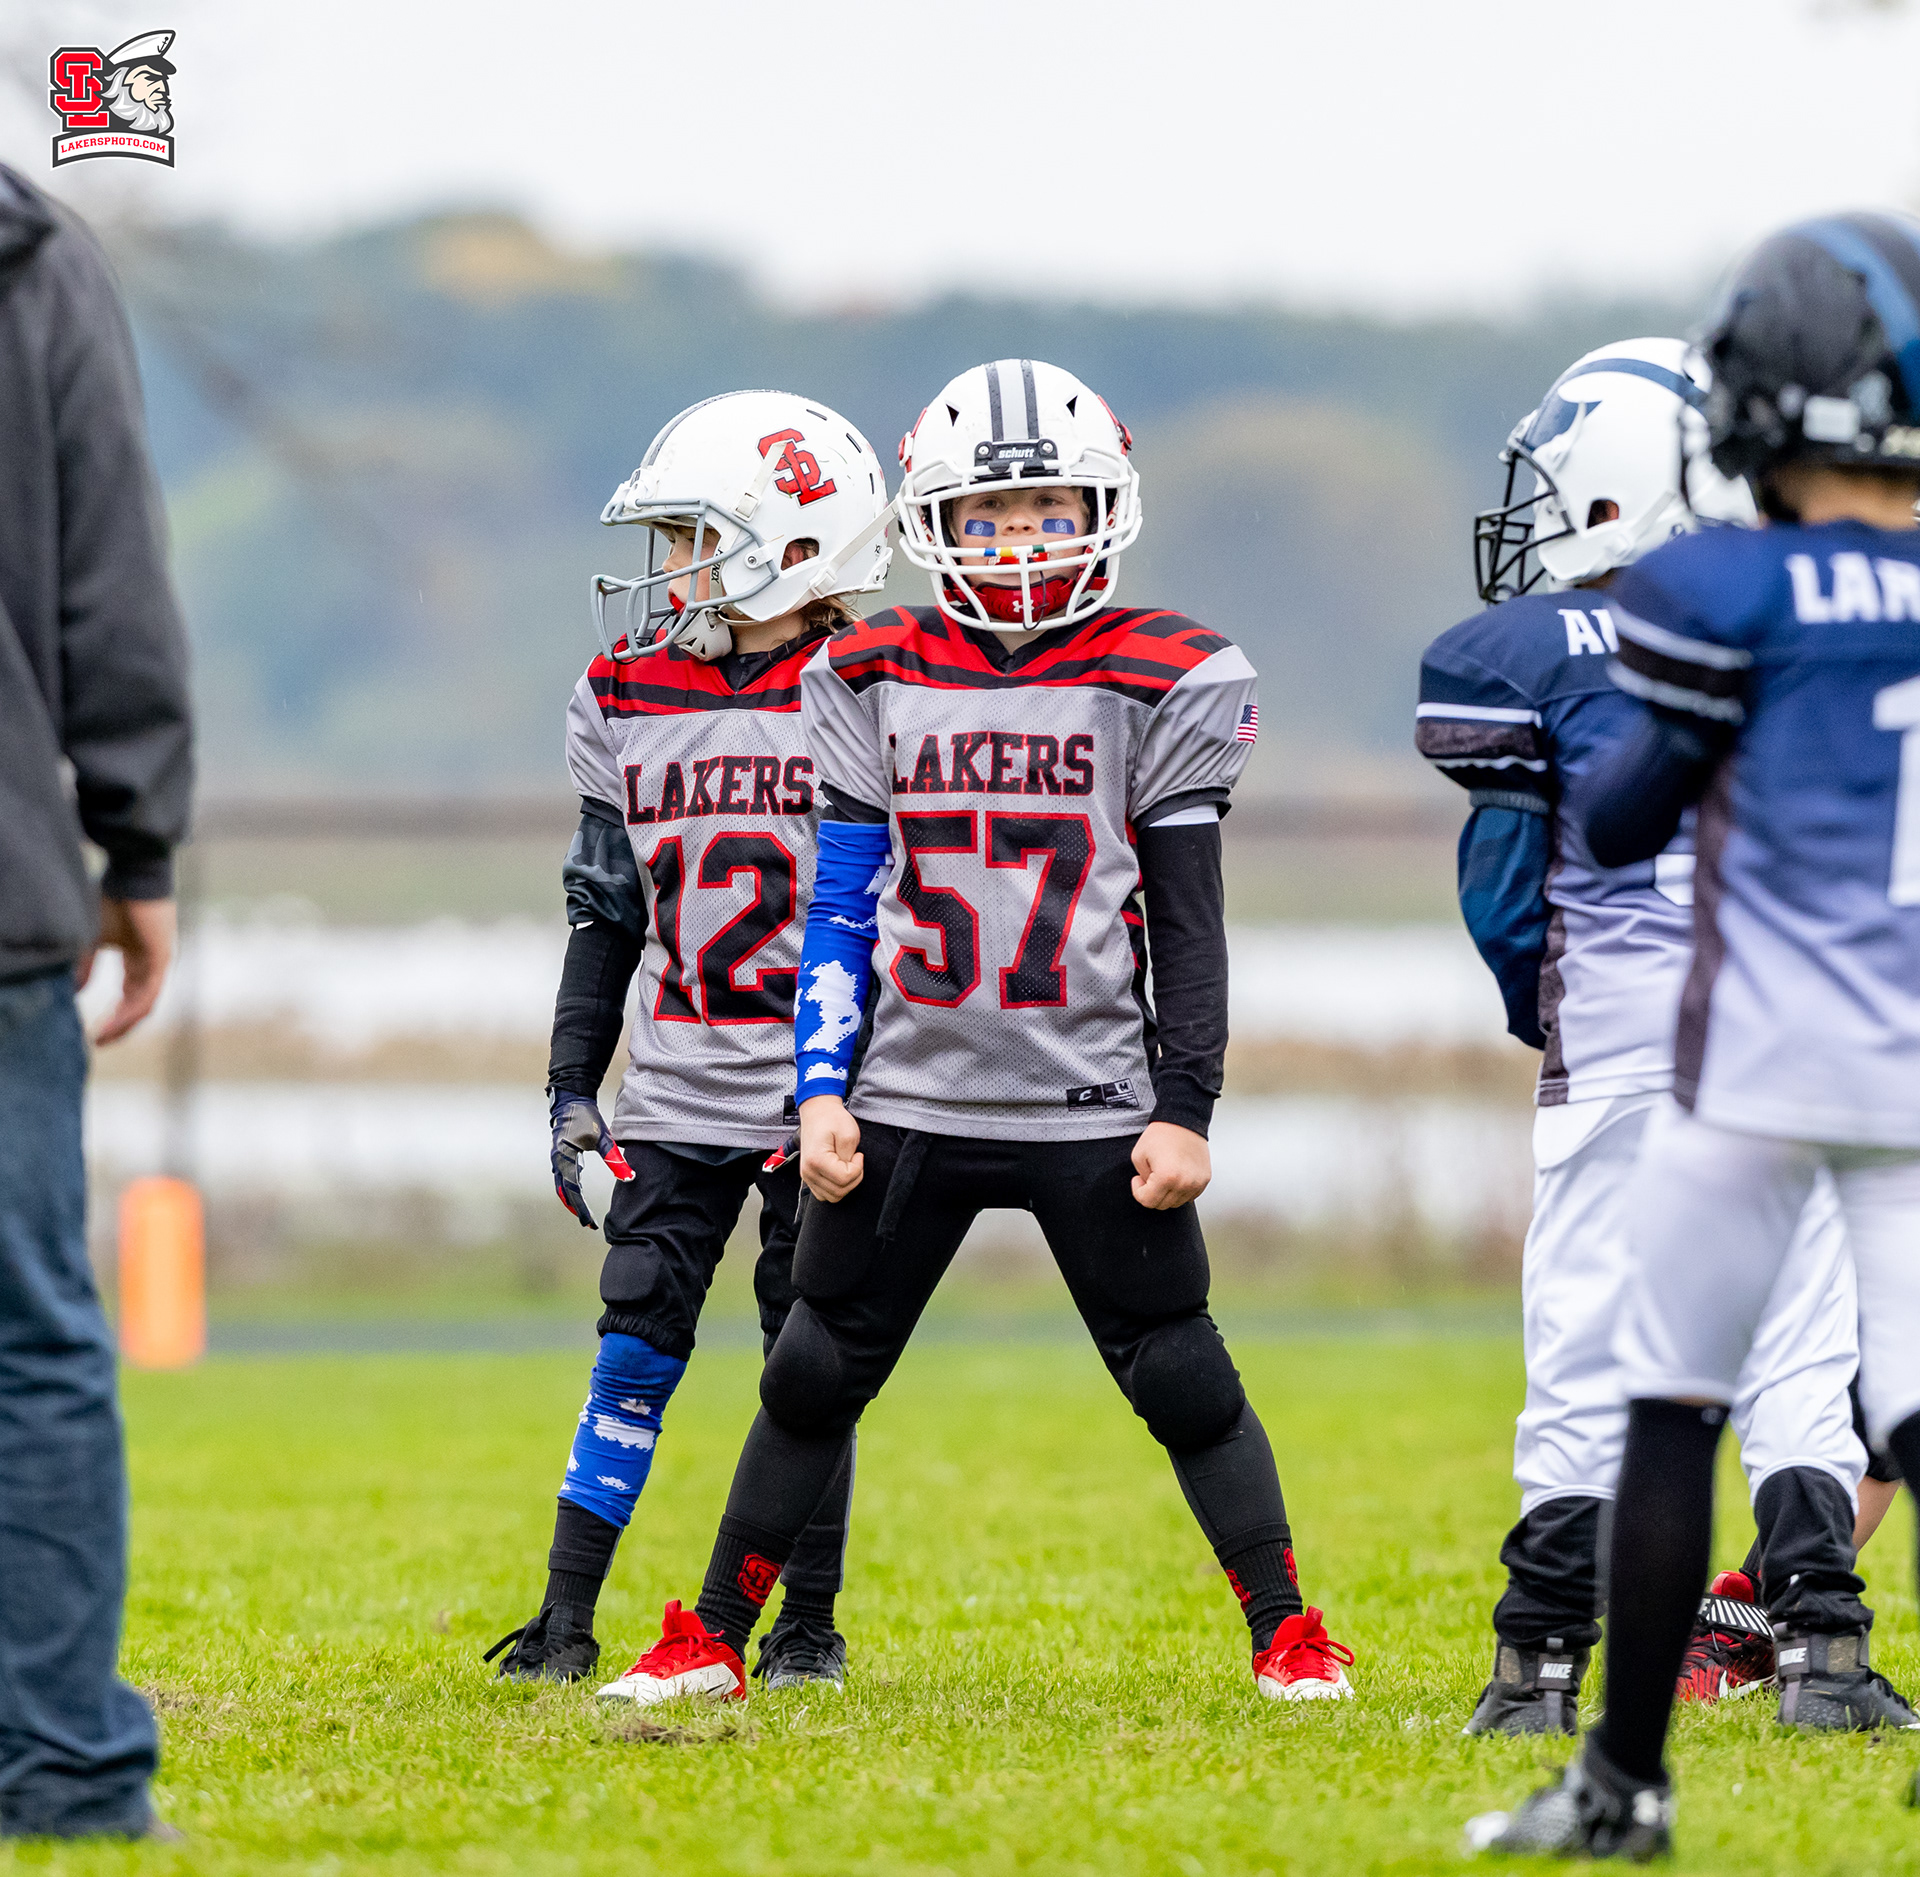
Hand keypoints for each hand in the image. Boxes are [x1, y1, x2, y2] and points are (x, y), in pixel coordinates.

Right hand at [78, 897, 176, 1044]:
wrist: (132, 876)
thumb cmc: (112, 901)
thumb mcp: (91, 939)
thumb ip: (84, 965)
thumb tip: (74, 991)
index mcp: (138, 957)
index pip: (131, 995)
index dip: (114, 1015)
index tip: (95, 1033)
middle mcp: (151, 963)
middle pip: (139, 1004)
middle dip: (119, 1025)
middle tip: (99, 1042)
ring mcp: (159, 962)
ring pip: (144, 1004)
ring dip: (123, 1023)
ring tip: (102, 1038)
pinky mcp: (161, 959)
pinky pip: (147, 994)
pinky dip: (130, 1010)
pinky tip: (114, 1022)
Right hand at [550, 1092, 634, 1228]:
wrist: (571, 1099)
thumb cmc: (587, 1117)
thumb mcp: (603, 1138)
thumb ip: (615, 1159)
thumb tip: (630, 1177)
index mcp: (566, 1158)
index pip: (574, 1191)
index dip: (582, 1209)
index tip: (591, 1223)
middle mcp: (557, 1161)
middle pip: (565, 1193)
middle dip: (577, 1209)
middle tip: (589, 1225)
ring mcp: (556, 1159)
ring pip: (561, 1187)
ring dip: (571, 1201)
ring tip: (584, 1215)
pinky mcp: (560, 1156)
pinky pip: (562, 1179)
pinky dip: (569, 1190)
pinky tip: (578, 1196)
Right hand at [799, 1094, 863, 1202]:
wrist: (817, 1111)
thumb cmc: (832, 1119)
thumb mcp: (849, 1133)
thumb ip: (849, 1158)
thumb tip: (849, 1172)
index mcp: (816, 1160)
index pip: (844, 1179)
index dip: (858, 1168)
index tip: (858, 1154)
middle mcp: (808, 1172)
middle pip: (839, 1192)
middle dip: (853, 1177)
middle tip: (854, 1160)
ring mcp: (807, 1176)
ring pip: (832, 1197)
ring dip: (845, 1185)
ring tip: (847, 1165)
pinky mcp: (809, 1177)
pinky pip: (825, 1194)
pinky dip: (836, 1188)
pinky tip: (839, 1172)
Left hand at [1130, 1121, 1210, 1210]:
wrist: (1183, 1121)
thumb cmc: (1161, 1135)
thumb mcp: (1138, 1155)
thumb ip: (1142, 1179)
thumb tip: (1150, 1190)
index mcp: (1167, 1177)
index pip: (1148, 1201)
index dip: (1138, 1191)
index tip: (1138, 1179)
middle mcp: (1185, 1183)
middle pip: (1162, 1205)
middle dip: (1152, 1193)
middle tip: (1150, 1176)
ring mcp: (1197, 1183)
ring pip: (1176, 1203)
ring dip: (1166, 1193)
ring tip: (1163, 1174)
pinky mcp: (1205, 1179)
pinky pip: (1189, 1196)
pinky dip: (1180, 1191)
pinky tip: (1175, 1176)